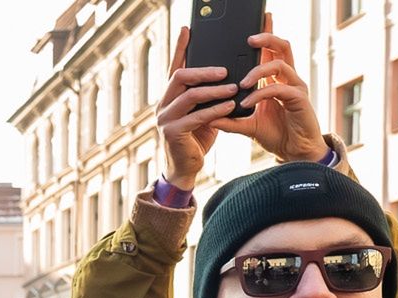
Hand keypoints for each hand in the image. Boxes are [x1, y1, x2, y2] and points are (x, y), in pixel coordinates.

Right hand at [158, 25, 244, 190]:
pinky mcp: (172, 133)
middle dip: (204, 70)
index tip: (188, 28)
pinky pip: (196, 116)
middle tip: (225, 69)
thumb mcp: (203, 112)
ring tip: (234, 87)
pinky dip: (215, 110)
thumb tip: (227, 75)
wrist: (186, 168)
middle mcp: (163, 105)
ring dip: (214, 90)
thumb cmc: (196, 138)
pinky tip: (230, 105)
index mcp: (170, 97)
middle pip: (180, 76)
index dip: (180, 47)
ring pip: (190, 95)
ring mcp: (165, 119)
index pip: (174, 67)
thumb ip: (208, 96)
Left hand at [226, 25, 327, 163]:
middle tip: (249, 39)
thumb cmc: (276, 135)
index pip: (271, 51)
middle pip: (282, 47)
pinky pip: (278, 88)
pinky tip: (246, 102)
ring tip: (241, 84)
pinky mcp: (299, 98)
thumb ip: (230, 120)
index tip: (247, 31)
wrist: (295, 153)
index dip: (263, 37)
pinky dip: (260, 93)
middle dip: (267, 37)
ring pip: (279, 64)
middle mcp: (288, 79)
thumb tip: (208, 117)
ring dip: (257, 71)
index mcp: (277, 80)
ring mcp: (295, 87)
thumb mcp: (248, 126)